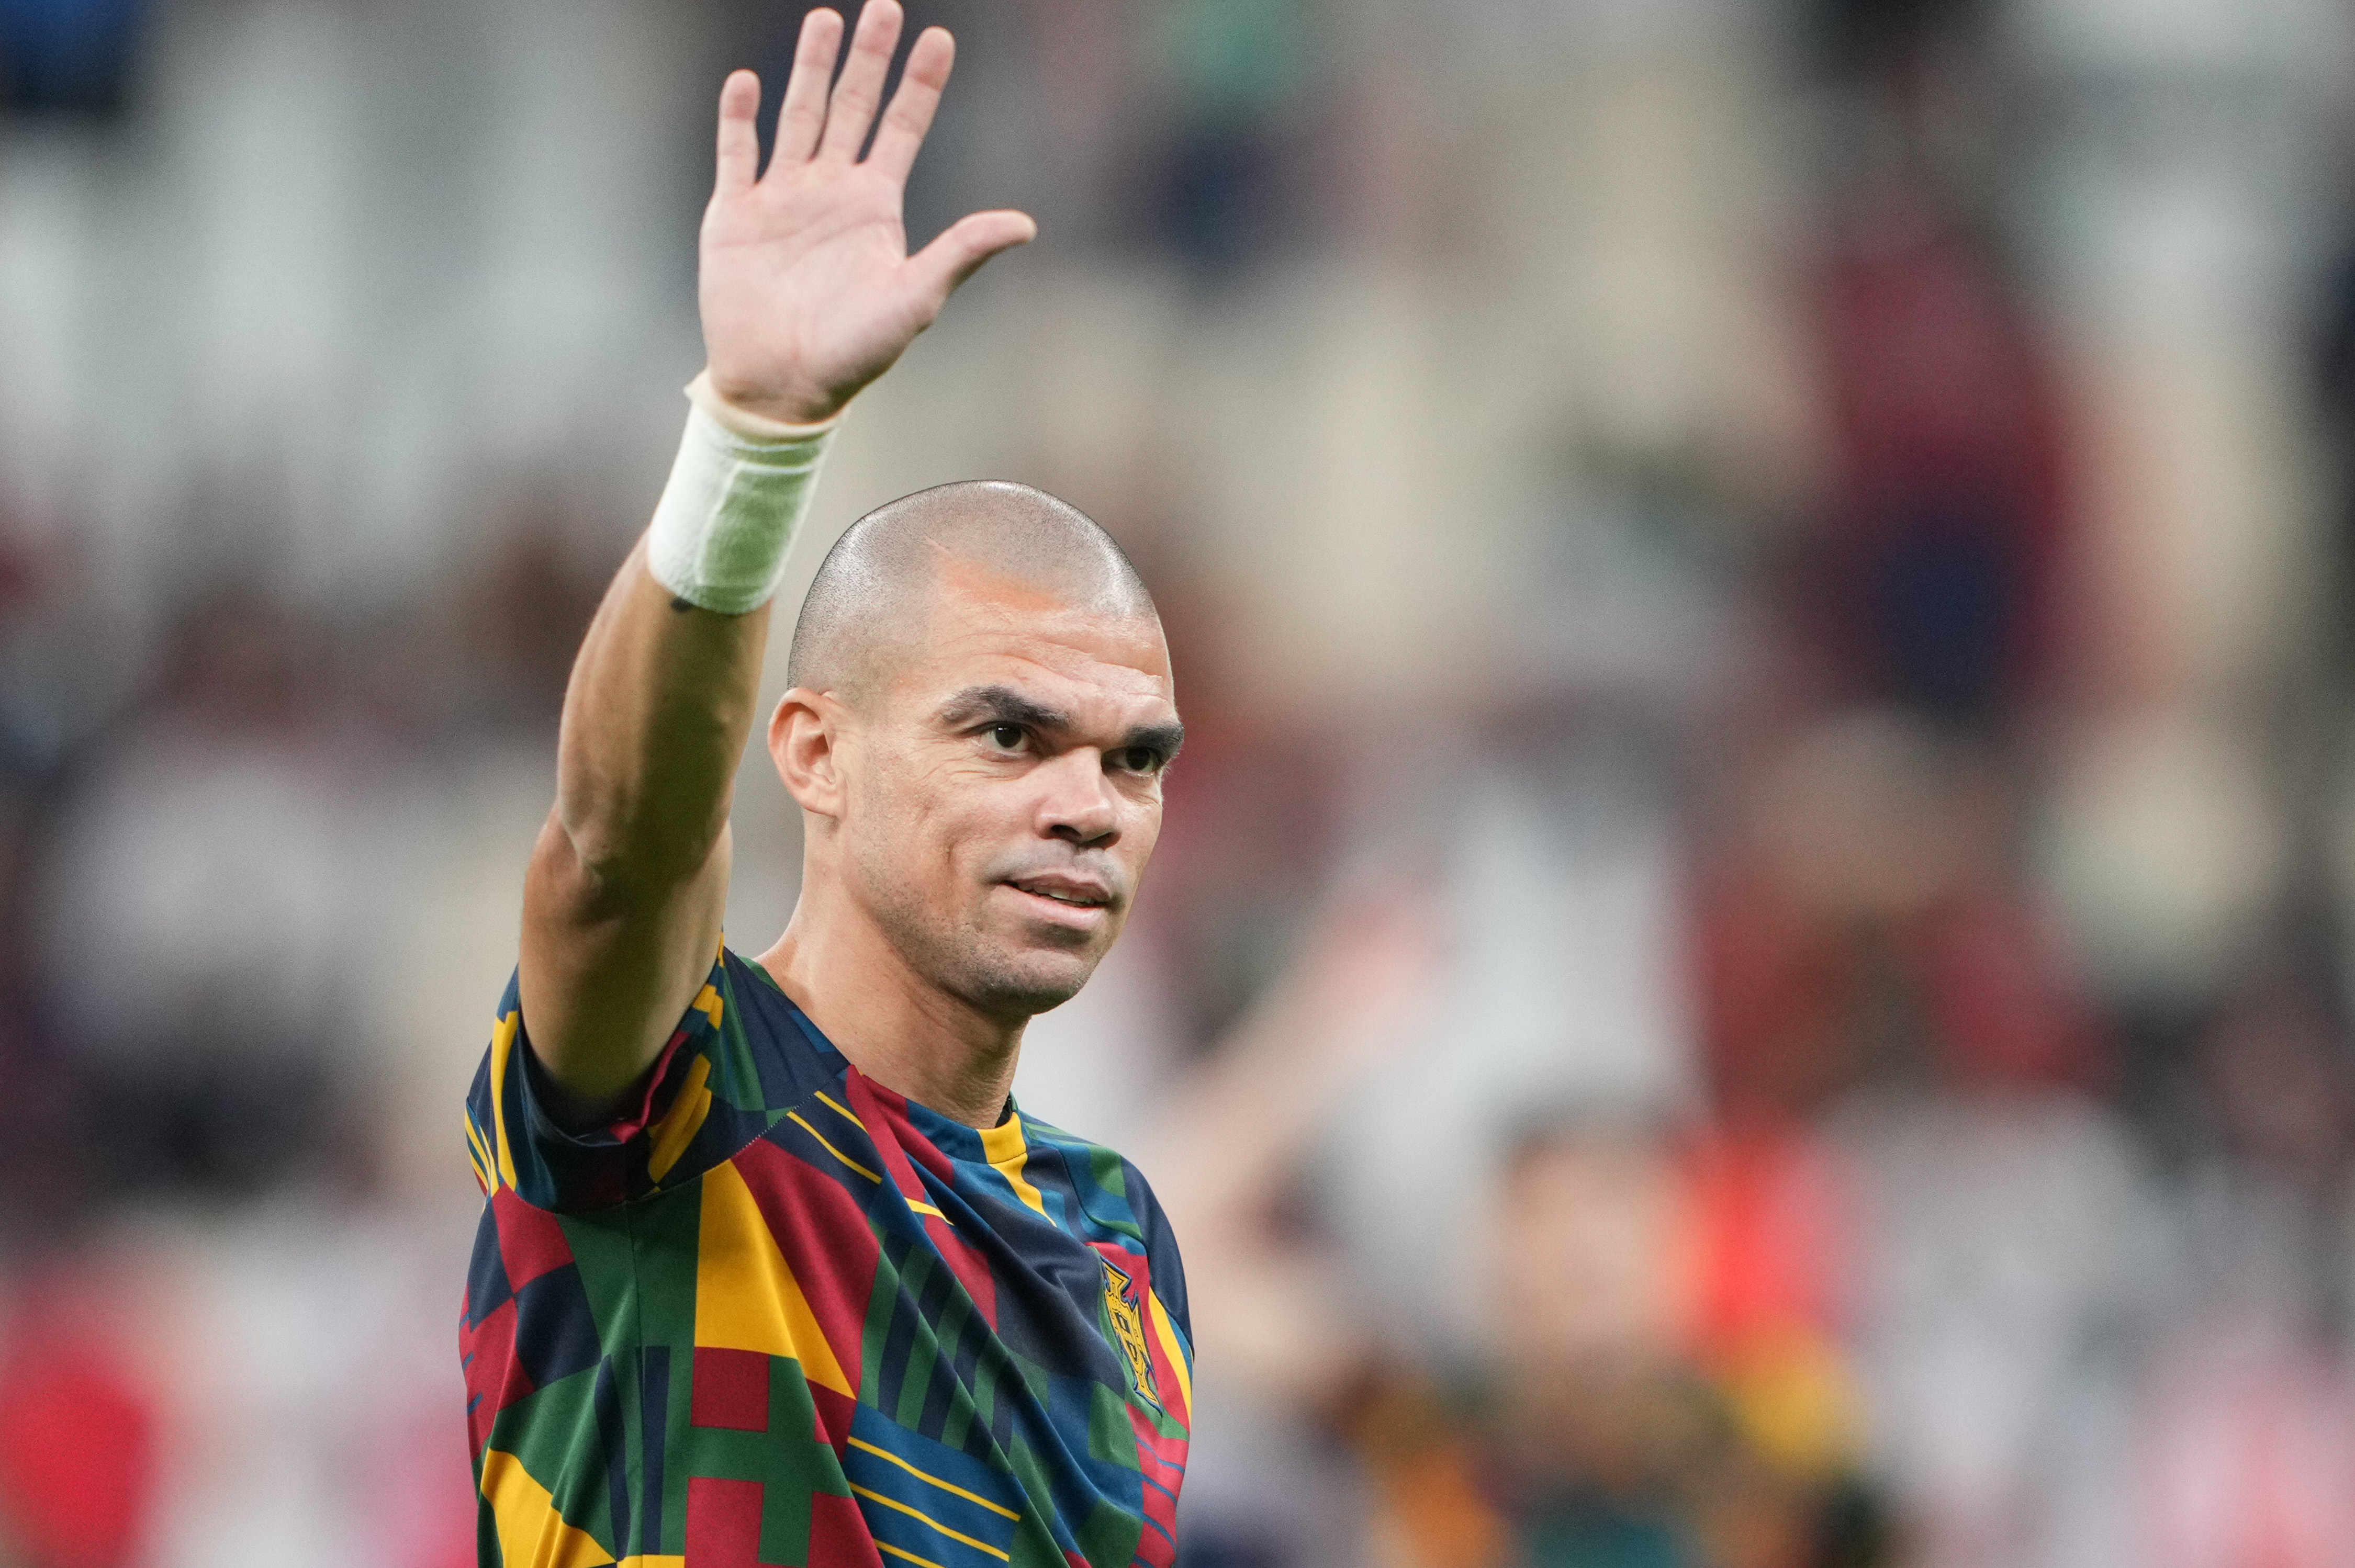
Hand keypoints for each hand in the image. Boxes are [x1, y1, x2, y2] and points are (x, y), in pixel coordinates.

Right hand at [697, 2, 1035, 425]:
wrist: (782, 387)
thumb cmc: (854, 353)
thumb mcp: (916, 300)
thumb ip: (962, 253)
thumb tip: (1026, 224)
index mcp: (875, 206)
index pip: (902, 128)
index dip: (920, 84)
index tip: (939, 37)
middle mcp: (830, 191)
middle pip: (853, 106)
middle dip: (868, 58)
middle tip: (883, 6)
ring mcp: (781, 198)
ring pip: (798, 115)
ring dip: (810, 69)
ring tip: (825, 19)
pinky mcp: (735, 215)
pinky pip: (737, 154)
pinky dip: (738, 118)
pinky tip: (746, 81)